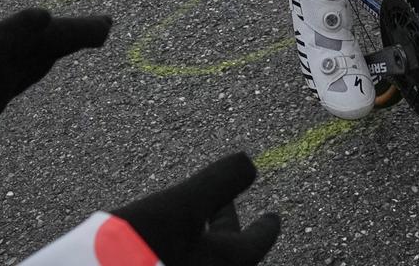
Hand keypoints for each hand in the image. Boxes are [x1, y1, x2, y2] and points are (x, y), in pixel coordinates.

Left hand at [0, 8, 112, 197]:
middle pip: (40, 40)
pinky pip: (23, 77)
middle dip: (73, 33)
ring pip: (35, 56)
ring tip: (90, 38)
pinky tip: (49, 63)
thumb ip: (0, 39)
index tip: (104, 26)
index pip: (38, 31)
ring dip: (62, 45)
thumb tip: (43, 14)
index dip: (71, 28)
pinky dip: (41, 66)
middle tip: (108, 29)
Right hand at [110, 154, 281, 264]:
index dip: (267, 226)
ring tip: (193, 218)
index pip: (258, 242)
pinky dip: (185, 250)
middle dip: (227, 225)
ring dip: (204, 237)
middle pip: (231, 251)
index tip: (274, 217)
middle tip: (225, 206)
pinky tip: (168, 239)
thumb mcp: (182, 203)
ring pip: (207, 259)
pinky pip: (185, 262)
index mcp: (229, 263)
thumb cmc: (144, 245)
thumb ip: (219, 181)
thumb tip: (249, 162)